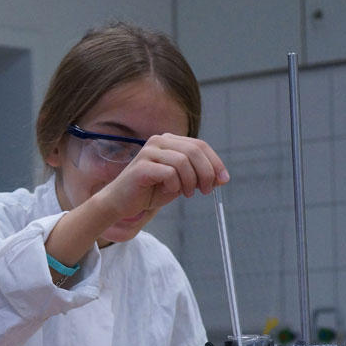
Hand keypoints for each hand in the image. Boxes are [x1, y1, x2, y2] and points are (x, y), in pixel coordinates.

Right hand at [94, 133, 228, 217]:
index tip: (224, 180)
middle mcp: (159, 141)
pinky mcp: (142, 166)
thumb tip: (221, 178)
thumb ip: (198, 177)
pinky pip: (169, 172)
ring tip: (187, 193)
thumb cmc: (149, 192)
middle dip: (206, 172)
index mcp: (169, 142)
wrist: (121, 203)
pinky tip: (170, 191)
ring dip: (190, 181)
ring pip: (183, 161)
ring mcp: (149, 151)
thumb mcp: (180, 184)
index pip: (200, 145)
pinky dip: (175, 185)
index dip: (215, 162)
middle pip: (194, 151)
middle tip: (206, 190)